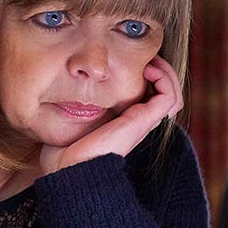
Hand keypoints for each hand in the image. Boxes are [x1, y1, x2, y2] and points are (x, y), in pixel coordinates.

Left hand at [39, 54, 182, 173]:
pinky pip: (168, 97)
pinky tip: (146, 70)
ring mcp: (141, 122)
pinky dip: (164, 79)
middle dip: (157, 69)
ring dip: (165, 73)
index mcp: (121, 122)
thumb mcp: (67, 123)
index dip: (141, 75)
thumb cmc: (62, 154)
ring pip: (170, 94)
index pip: (144, 96)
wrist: (68, 170)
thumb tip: (57, 97)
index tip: (125, 60)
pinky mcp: (143, 120)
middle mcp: (135, 122)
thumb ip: (69, 110)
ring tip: (148, 62)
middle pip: (162, 93)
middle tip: (141, 57)